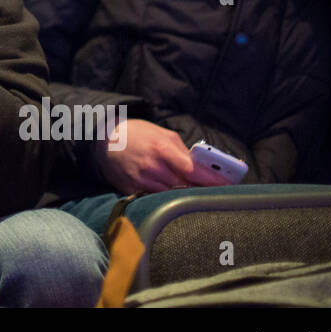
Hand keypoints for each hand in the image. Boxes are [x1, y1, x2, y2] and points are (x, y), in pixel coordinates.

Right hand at [93, 119, 230, 193]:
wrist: (102, 139)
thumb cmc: (136, 133)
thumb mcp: (161, 133)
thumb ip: (182, 150)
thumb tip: (201, 166)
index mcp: (161, 149)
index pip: (193, 170)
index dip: (212, 180)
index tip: (228, 186)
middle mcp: (151, 167)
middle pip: (184, 186)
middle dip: (199, 189)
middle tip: (213, 191)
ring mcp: (140, 181)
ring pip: (170, 195)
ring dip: (182, 195)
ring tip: (192, 193)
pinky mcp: (131, 190)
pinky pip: (154, 198)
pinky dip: (164, 197)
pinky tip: (168, 193)